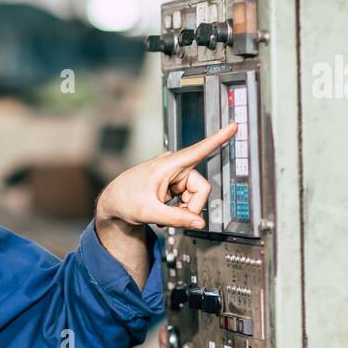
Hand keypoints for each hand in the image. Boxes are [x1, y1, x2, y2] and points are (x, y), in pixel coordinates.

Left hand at [97, 123, 237, 230]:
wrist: (112, 204)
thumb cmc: (124, 200)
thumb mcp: (149, 212)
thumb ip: (176, 218)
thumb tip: (199, 222)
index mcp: (169, 165)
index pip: (199, 149)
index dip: (219, 138)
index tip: (234, 125)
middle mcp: (175, 167)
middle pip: (201, 188)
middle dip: (192, 207)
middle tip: (176, 219)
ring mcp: (175, 176)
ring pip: (196, 196)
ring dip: (184, 210)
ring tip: (164, 216)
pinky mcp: (174, 185)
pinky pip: (188, 200)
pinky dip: (179, 210)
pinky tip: (164, 214)